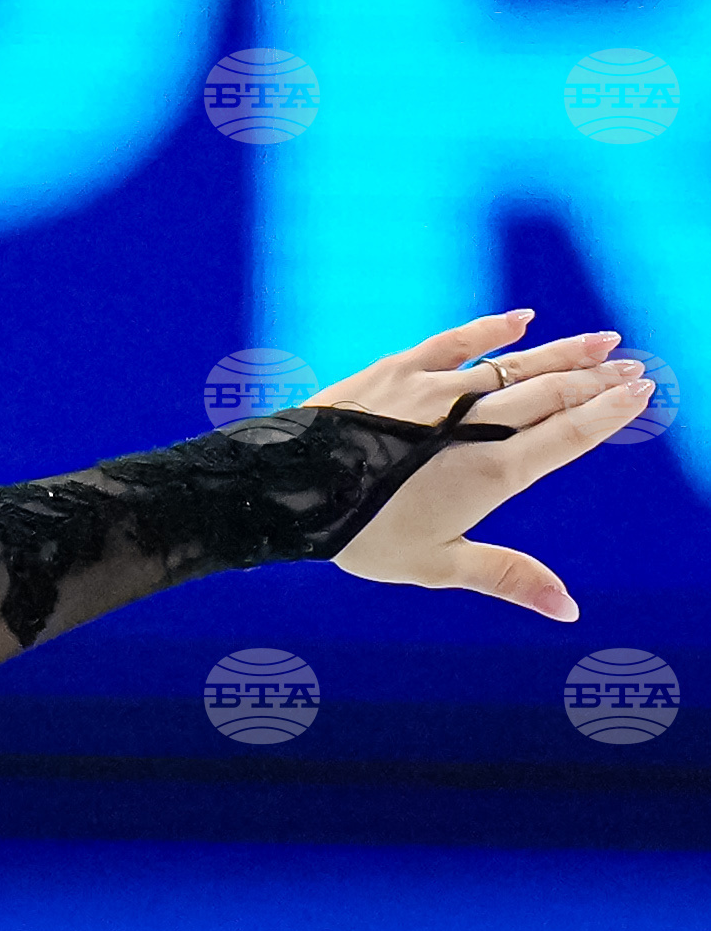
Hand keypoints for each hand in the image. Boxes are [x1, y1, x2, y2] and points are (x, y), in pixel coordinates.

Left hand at [308, 306, 649, 621]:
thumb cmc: (361, 535)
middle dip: (598, 381)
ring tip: (604, 343)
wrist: (289, 491)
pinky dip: (491, 329)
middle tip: (638, 370)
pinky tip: (524, 320)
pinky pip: (455, 342)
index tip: (641, 394)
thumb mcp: (439, 566)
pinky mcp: (399, 369)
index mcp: (490, 473)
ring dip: (562, 353)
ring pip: (513, 365)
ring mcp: (435, 390)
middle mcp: (470, 424)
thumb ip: (510, 577)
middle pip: (550, 395)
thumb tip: (571, 610)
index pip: (566, 436)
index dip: (608, 413)